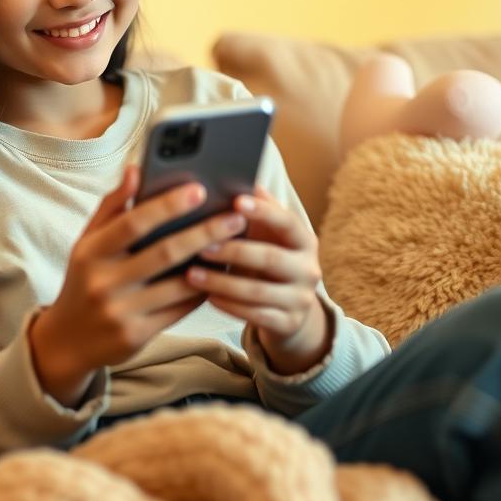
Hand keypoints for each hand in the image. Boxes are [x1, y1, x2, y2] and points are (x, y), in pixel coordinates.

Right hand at [29, 164, 248, 405]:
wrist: (68, 340)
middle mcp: (103, 282)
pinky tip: (220, 274)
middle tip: (235, 217)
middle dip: (204, 232)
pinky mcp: (137, 336)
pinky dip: (202, 290)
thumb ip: (112, 206)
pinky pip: (179, 310)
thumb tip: (136, 170)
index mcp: (90, 252)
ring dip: (211, 264)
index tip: (199, 190)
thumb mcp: (88, 242)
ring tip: (237, 244)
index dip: (167, 206)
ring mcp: (121, 312)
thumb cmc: (85, 278)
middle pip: (164, 253)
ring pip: (179, 285)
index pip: (133, 223)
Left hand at [184, 186, 331, 375]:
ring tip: (191, 274)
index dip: (263, 211)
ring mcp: (300, 299)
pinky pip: (255, 316)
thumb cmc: (267, 258)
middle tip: (201, 245)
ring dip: (222, 282)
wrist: (290, 308)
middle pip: (270, 258)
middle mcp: (308, 269)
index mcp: (304, 239)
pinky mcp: (288, 324)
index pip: (286, 221)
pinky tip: (206, 297)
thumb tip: (233, 176)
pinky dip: (229, 306)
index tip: (235, 201)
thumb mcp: (267, 234)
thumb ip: (255, 208)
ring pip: (258, 292)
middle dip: (233, 251)